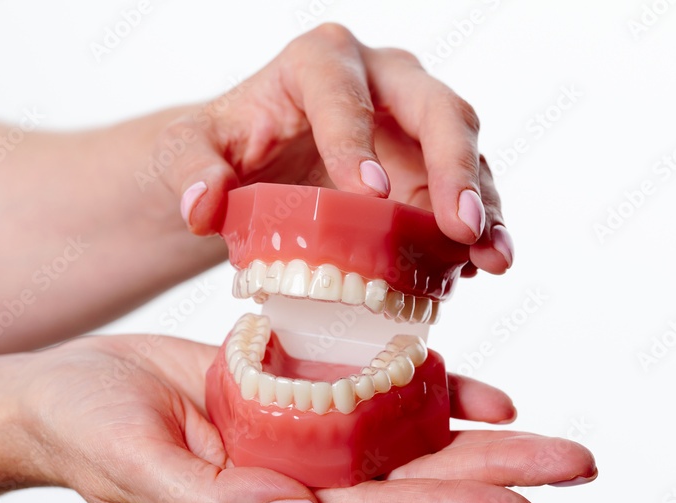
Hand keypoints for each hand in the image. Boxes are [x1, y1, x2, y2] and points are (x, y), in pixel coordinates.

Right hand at [16, 335, 595, 502]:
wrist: (55, 395)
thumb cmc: (85, 439)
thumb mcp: (141, 475)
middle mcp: (292, 477)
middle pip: (409, 480)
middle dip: (493, 473)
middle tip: (578, 462)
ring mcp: (290, 432)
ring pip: (394, 436)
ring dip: (468, 435)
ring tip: (539, 430)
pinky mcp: (278, 386)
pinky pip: (358, 388)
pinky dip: (409, 386)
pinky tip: (460, 382)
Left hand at [156, 23, 512, 274]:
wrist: (253, 164)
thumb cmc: (223, 147)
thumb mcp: (185, 151)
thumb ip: (188, 168)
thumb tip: (204, 206)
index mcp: (318, 62)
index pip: (343, 94)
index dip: (357, 141)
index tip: (369, 196)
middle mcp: (380, 79)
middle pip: (434, 108)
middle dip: (453, 167)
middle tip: (460, 225)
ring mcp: (412, 120)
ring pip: (465, 150)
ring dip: (482, 205)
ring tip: (490, 257)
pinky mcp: (428, 164)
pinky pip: (465, 190)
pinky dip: (477, 228)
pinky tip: (480, 266)